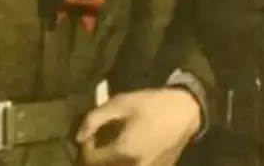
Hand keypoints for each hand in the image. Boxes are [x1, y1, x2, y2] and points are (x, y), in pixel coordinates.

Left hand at [77, 88, 201, 165]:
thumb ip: (95, 119)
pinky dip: (128, 163)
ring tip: (113, 148)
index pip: (91, 160)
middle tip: (99, 143)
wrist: (185, 111)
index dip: (85, 147)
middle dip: (97, 159)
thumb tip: (78, 137)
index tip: (89, 135)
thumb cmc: (152, 104)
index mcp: (123, 151)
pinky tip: (129, 152)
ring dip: (112, 162)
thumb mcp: (122, 103)